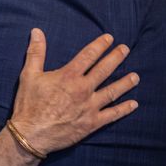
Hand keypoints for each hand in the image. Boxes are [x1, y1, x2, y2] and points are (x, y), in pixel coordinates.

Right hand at [11, 28, 138, 153]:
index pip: (89, 55)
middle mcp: (83, 89)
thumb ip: (36, 52)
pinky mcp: (91, 123)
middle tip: (125, 49)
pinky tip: (134, 104)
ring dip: (125, 83)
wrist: (31, 135)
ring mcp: (89, 107)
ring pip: (112, 91)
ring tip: (136, 76)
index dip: (100, 45)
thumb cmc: (29, 104)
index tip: (109, 38)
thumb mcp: (29, 75)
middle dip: (116, 58)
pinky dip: (124, 109)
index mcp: (69, 76)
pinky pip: (112, 115)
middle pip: (104, 70)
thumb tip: (36, 31)